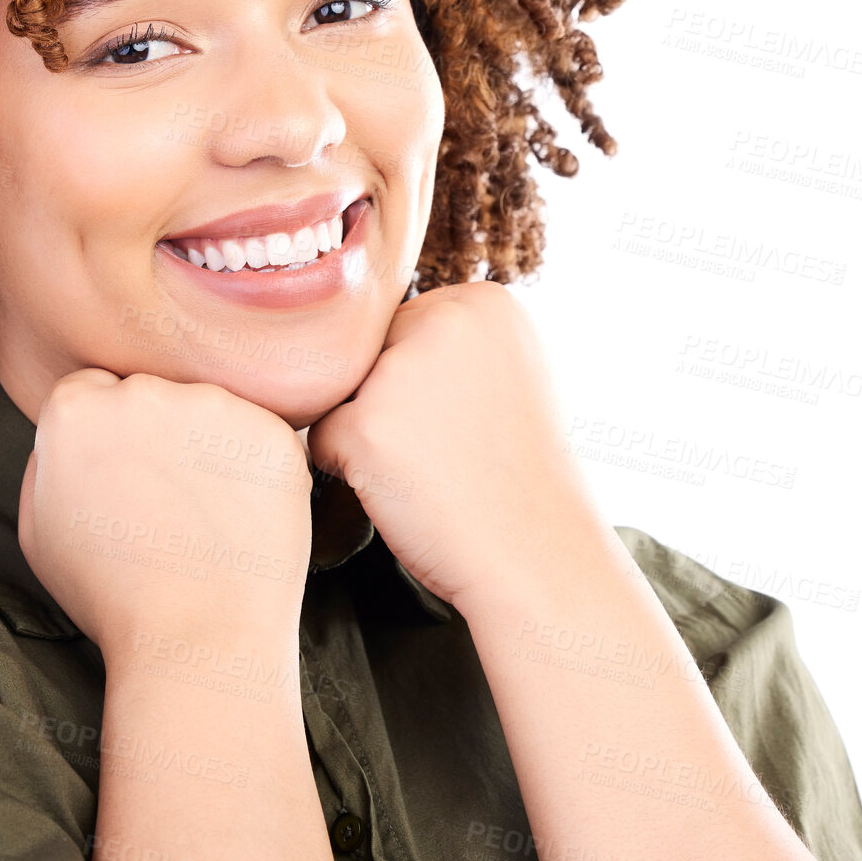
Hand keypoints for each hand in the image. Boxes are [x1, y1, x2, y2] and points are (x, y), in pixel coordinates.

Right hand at [18, 368, 314, 661]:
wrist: (198, 637)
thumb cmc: (111, 597)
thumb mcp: (39, 529)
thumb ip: (48, 462)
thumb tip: (74, 434)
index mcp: (76, 409)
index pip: (94, 391)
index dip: (108, 437)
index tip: (122, 477)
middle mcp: (143, 392)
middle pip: (152, 395)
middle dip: (157, 435)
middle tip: (165, 504)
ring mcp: (214, 407)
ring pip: (208, 413)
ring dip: (207, 449)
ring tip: (204, 520)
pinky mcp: (270, 432)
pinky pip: (258, 439)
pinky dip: (253, 473)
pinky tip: (240, 521)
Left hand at [304, 281, 607, 609]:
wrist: (540, 558)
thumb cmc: (518, 475)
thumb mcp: (505, 374)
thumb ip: (446, 340)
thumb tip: (358, 326)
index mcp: (484, 301)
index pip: (402, 327)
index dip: (421, 383)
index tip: (467, 422)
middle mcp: (443, 320)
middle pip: (367, 355)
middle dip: (389, 402)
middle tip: (449, 451)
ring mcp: (401, 372)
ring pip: (340, 393)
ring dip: (369, 434)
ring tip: (431, 470)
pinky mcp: (366, 427)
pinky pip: (321, 437)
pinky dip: (348, 470)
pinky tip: (405, 490)